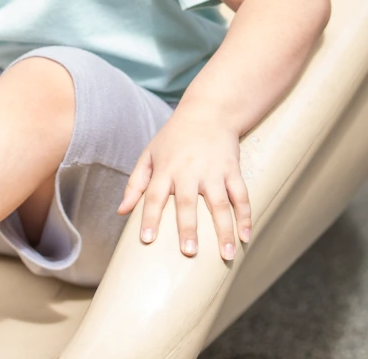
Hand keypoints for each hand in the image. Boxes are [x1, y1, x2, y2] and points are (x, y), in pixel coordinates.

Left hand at [117, 105, 251, 260]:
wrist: (208, 111)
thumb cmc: (174, 137)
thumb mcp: (149, 154)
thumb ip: (135, 183)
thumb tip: (121, 212)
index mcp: (166, 169)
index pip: (153, 196)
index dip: (149, 217)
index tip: (147, 240)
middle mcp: (189, 171)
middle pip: (187, 203)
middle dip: (188, 228)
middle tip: (189, 253)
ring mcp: (213, 171)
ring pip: (219, 204)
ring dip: (224, 229)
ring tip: (227, 255)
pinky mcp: (232, 169)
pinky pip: (241, 195)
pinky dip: (245, 216)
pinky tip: (246, 236)